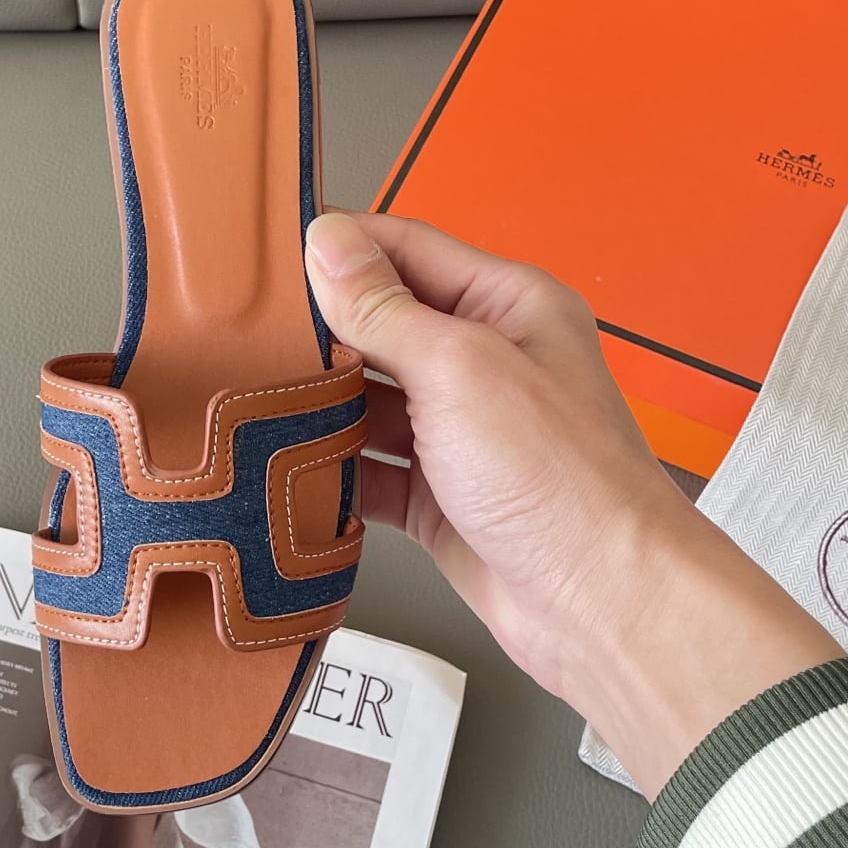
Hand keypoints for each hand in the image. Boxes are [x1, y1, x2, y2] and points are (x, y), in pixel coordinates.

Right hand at [305, 212, 840, 794]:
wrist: (602, 604)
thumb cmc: (562, 480)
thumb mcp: (460, 370)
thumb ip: (385, 308)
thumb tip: (329, 244)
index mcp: (507, 308)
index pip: (407, 250)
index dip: (340, 249)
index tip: (269, 261)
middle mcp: (485, 363)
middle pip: (382, 326)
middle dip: (319, 331)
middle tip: (245, 335)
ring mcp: (462, 434)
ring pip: (369, 402)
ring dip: (318, 405)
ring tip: (252, 401)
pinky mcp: (441, 499)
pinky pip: (371, 471)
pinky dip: (332, 472)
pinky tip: (288, 470)